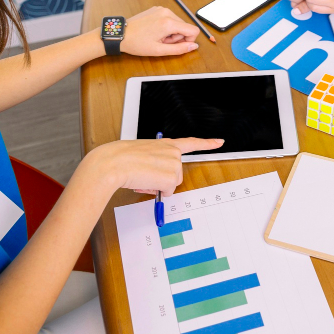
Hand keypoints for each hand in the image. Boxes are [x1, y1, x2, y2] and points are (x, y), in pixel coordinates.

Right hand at [80, 137, 223, 195]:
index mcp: (166, 143)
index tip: (220, 141)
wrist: (113, 163)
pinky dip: (157, 191)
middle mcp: (173, 151)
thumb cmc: (120, 158)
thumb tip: (156, 179)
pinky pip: (167, 192)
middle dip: (163, 179)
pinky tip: (145, 182)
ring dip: (158, 185)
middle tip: (145, 175)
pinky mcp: (171, 177)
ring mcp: (174, 164)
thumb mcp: (142, 154)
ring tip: (142, 177)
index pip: (191, 142)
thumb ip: (154, 161)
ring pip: (172, 184)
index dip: (207, 143)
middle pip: (177, 174)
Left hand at [119, 6, 199, 55]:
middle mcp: (167, 12)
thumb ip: (180, 49)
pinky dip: (166, 26)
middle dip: (178, 37)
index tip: (176, 45)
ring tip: (158, 37)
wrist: (121, 34)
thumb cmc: (137, 43)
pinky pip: (170, 18)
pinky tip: (155, 31)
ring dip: (172, 32)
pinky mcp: (157, 9)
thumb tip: (194, 46)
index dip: (189, 40)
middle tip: (163, 42)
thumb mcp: (159, 50)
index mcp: (168, 22)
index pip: (193, 30)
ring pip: (178, 23)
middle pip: (185, 26)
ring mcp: (161, 9)